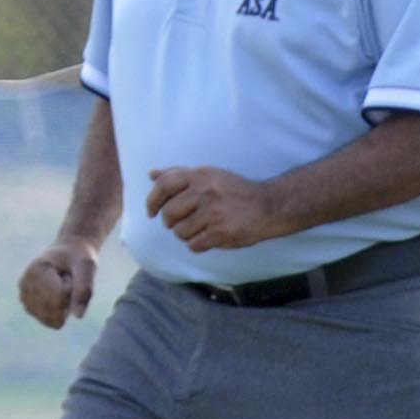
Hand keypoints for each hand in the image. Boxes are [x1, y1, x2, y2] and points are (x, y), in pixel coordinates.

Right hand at [19, 237, 98, 328]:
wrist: (67, 254)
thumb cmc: (77, 258)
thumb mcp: (87, 266)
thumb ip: (85, 288)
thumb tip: (78, 317)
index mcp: (34, 272)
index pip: (59, 298)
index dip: (71, 288)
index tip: (69, 273)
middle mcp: (24, 287)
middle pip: (57, 310)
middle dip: (68, 298)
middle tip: (67, 280)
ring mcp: (25, 300)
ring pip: (55, 320)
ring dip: (65, 306)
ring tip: (62, 286)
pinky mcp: (30, 309)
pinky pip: (54, 323)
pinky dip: (61, 313)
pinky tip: (58, 295)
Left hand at [146, 165, 281, 251]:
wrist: (268, 205)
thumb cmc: (235, 191)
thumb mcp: (209, 175)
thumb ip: (179, 174)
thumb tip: (151, 174)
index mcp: (200, 175)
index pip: (164, 185)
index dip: (152, 201)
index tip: (151, 212)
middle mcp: (205, 191)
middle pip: (169, 214)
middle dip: (172, 222)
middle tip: (184, 222)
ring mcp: (213, 212)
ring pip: (180, 232)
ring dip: (186, 234)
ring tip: (202, 228)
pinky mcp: (220, 232)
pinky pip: (193, 245)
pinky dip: (198, 244)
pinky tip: (210, 237)